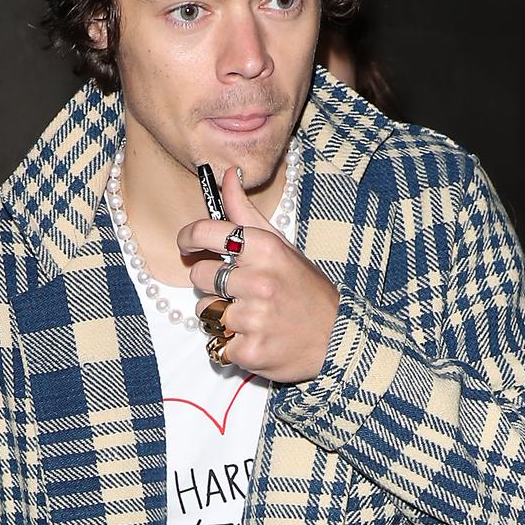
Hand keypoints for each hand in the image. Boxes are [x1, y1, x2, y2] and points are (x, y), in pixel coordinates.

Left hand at [178, 164, 338, 383]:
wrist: (338, 339)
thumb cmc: (306, 291)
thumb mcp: (281, 246)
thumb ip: (247, 213)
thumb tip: (227, 174)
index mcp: (265, 249)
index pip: (206, 232)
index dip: (188, 238)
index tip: (187, 245)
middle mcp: (258, 281)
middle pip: (200, 276)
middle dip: (214, 283)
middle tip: (240, 291)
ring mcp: (254, 318)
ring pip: (206, 311)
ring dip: (221, 315)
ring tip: (252, 317)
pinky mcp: (250, 350)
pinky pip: (218, 343)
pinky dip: (232, 343)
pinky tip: (256, 338)